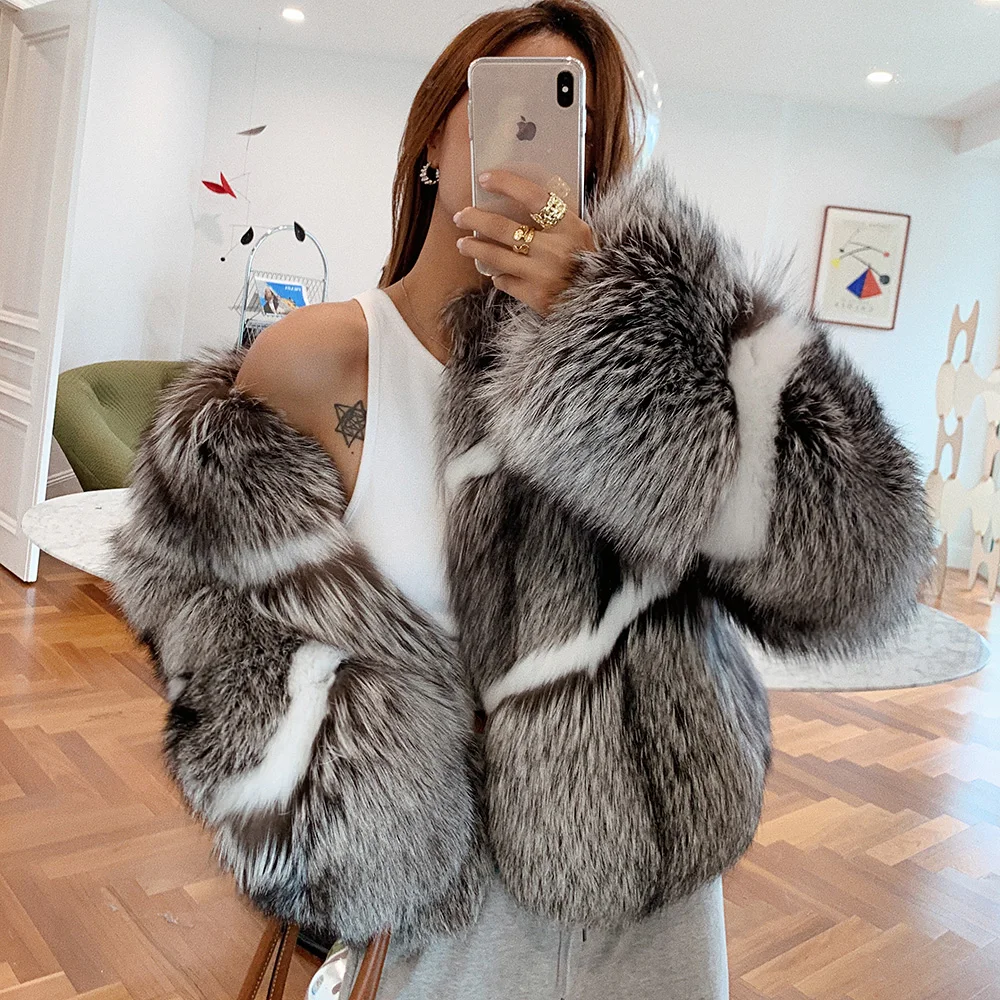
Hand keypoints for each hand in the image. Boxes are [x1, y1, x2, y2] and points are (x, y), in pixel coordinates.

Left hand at [453, 169, 596, 316]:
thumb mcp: (580, 235)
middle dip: (476, 219)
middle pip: (503, 228)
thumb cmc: (589, 265)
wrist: (601, 304)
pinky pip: (504, 282)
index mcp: (570, 228)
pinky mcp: (534, 296)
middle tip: (461, 215)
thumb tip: (516, 200)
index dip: (506, 184)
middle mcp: (555, 250)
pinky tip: (496, 272)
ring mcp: (543, 275)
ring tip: (463, 244)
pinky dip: (498, 276)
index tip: (485, 179)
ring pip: (495, 257)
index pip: (533, 196)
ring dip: (474, 248)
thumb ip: (555, 220)